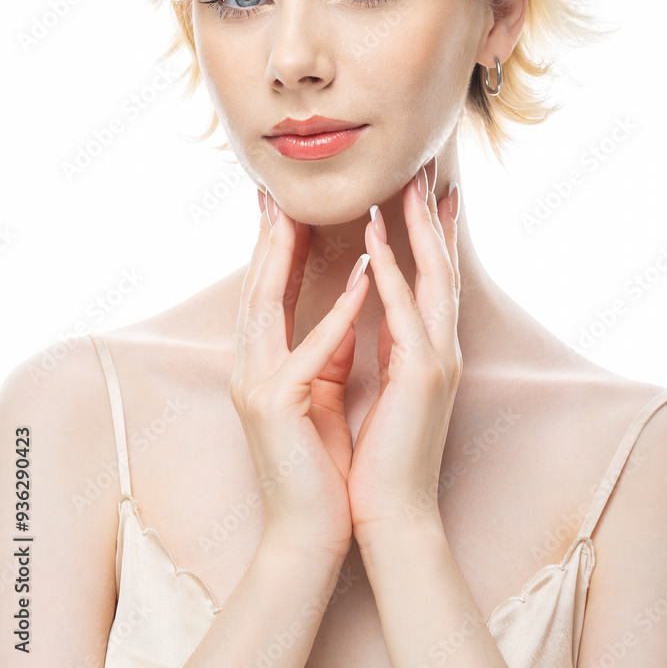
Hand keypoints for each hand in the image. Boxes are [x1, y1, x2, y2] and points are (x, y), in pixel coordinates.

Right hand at [230, 190, 369, 556]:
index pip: (267, 291)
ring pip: (268, 304)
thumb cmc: (319, 463)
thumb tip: (347, 308)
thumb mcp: (321, 392)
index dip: (276, 244)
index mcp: (260, 363)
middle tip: (282, 188)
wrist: (311, 533)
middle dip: (270, 234)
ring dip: (289, 253)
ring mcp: (255, 385)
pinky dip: (338, 309)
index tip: (289, 202)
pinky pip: (310, 347)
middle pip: (257, 285)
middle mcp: (249, 367)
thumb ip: (326, 349)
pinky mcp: (276, 406)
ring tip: (309, 210)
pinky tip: (364, 274)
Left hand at [347, 165, 460, 542]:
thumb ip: (380, 343)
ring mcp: (436, 358)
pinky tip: (375, 235)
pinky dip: (389, 268)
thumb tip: (368, 307)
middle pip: (440, 266)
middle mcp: (439, 347)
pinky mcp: (422, 374)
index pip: (428, 279)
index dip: (427, 234)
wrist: (387, 513)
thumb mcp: (379, 384)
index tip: (421, 194)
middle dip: (432, 216)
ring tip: (407, 183)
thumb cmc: (376, 453)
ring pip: (431, 276)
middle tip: (427, 170)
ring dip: (417, 226)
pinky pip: (402, 308)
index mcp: (425, 350)